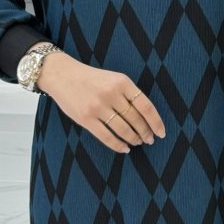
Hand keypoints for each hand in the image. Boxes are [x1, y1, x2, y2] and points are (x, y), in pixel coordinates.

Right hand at [37, 51, 165, 152]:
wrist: (62, 75)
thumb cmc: (91, 79)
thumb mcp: (113, 78)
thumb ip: (128, 94)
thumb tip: (146, 118)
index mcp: (122, 82)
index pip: (145, 106)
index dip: (156, 122)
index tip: (161, 132)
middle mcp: (111, 94)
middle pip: (135, 119)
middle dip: (145, 133)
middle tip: (149, 140)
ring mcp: (98, 107)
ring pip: (123, 129)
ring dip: (134, 139)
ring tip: (137, 142)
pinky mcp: (86, 118)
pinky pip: (107, 137)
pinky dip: (118, 145)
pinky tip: (125, 148)